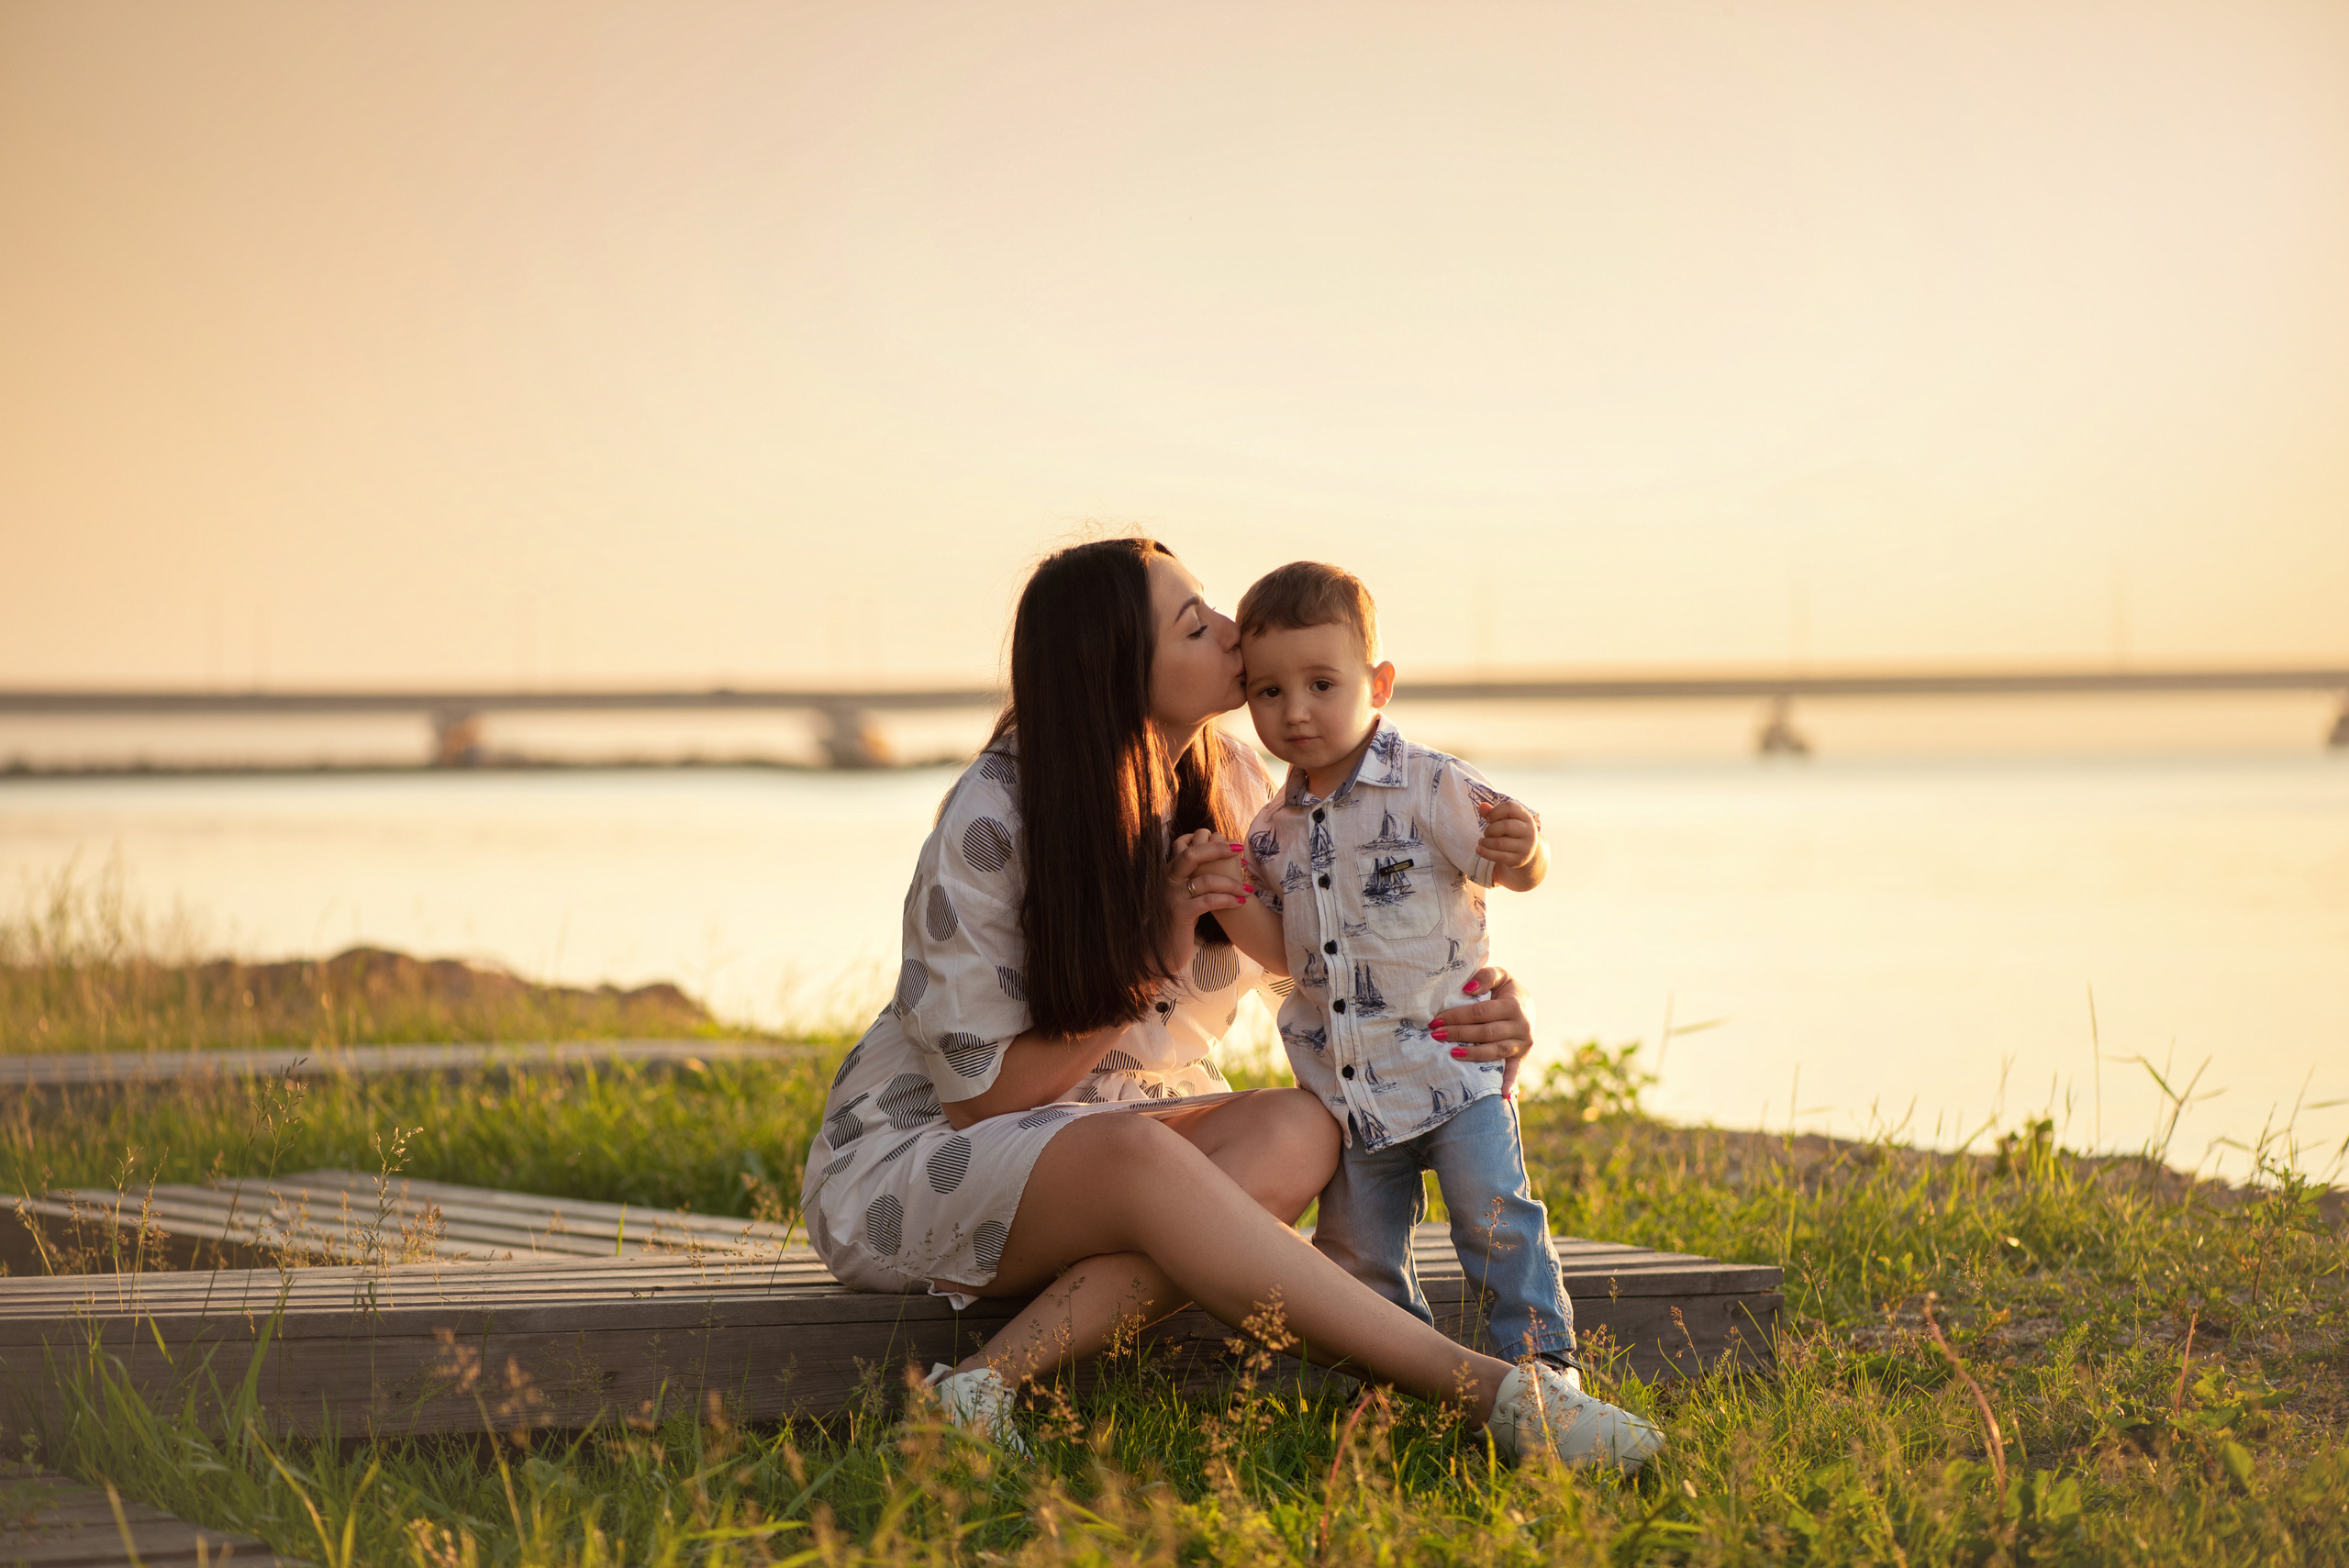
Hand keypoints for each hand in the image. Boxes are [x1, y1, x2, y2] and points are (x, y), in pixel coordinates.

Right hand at [1164, 828, 1252, 968]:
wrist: (1163, 950)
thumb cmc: (1179, 922)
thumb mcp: (1184, 895)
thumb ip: (1194, 877)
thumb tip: (1220, 859)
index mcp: (1167, 872)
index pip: (1183, 845)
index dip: (1206, 840)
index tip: (1229, 846)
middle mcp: (1166, 879)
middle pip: (1192, 854)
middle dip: (1218, 849)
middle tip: (1239, 848)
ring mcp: (1171, 896)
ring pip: (1206, 880)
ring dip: (1232, 883)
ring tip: (1248, 889)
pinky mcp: (1179, 913)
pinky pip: (1209, 901)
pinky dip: (1228, 900)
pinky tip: (1240, 903)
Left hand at [1430, 965, 1534, 1098]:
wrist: (1527, 1004)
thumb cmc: (1506, 990)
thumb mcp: (1500, 975)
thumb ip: (1486, 976)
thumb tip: (1467, 989)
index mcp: (1514, 1005)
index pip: (1480, 1013)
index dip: (1457, 1016)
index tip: (1436, 1020)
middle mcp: (1521, 1026)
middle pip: (1485, 1033)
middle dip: (1458, 1034)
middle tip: (1435, 1035)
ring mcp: (1523, 1043)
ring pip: (1495, 1051)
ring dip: (1473, 1054)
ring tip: (1452, 1054)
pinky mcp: (1522, 1056)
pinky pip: (1515, 1070)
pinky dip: (1510, 1083)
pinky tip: (1503, 1095)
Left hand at [1474, 799, 1541, 869]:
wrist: (1526, 853)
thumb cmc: (1511, 832)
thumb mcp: (1505, 820)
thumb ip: (1493, 812)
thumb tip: (1481, 805)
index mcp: (1526, 817)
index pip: (1510, 807)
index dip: (1496, 811)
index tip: (1489, 818)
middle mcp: (1529, 831)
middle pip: (1506, 826)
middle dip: (1490, 829)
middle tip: (1486, 833)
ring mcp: (1525, 847)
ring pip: (1500, 843)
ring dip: (1486, 842)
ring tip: (1482, 841)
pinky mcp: (1518, 859)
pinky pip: (1499, 856)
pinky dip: (1485, 852)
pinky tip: (1479, 849)